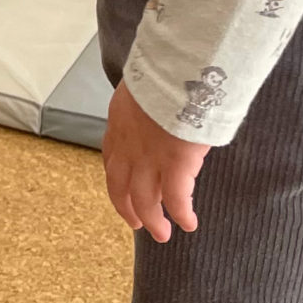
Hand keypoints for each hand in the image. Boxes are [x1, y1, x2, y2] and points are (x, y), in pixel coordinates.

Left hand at [103, 81, 208, 241]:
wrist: (180, 68)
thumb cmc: (169, 70)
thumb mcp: (145, 85)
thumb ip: (147, 105)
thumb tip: (161, 112)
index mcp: (119, 124)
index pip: (112, 159)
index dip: (118, 180)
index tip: (123, 192)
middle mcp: (128, 145)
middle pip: (121, 186)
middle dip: (128, 207)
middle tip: (138, 223)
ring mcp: (149, 157)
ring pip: (145, 199)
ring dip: (153, 220)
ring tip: (162, 234)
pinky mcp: (175, 164)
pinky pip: (177, 199)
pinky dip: (182, 214)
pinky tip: (189, 224)